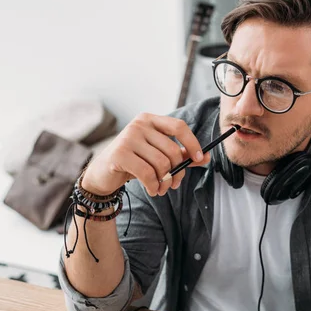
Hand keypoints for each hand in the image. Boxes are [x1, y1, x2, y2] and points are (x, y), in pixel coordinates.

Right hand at [81, 113, 210, 196]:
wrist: (103, 175)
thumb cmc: (135, 163)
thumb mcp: (159, 156)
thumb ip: (182, 156)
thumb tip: (206, 157)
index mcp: (151, 120)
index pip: (179, 126)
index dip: (192, 143)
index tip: (199, 159)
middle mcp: (139, 124)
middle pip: (172, 150)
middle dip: (177, 171)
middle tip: (174, 184)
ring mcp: (128, 137)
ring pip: (161, 163)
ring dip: (165, 181)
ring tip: (161, 189)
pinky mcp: (120, 154)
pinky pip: (148, 173)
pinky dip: (154, 186)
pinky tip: (153, 190)